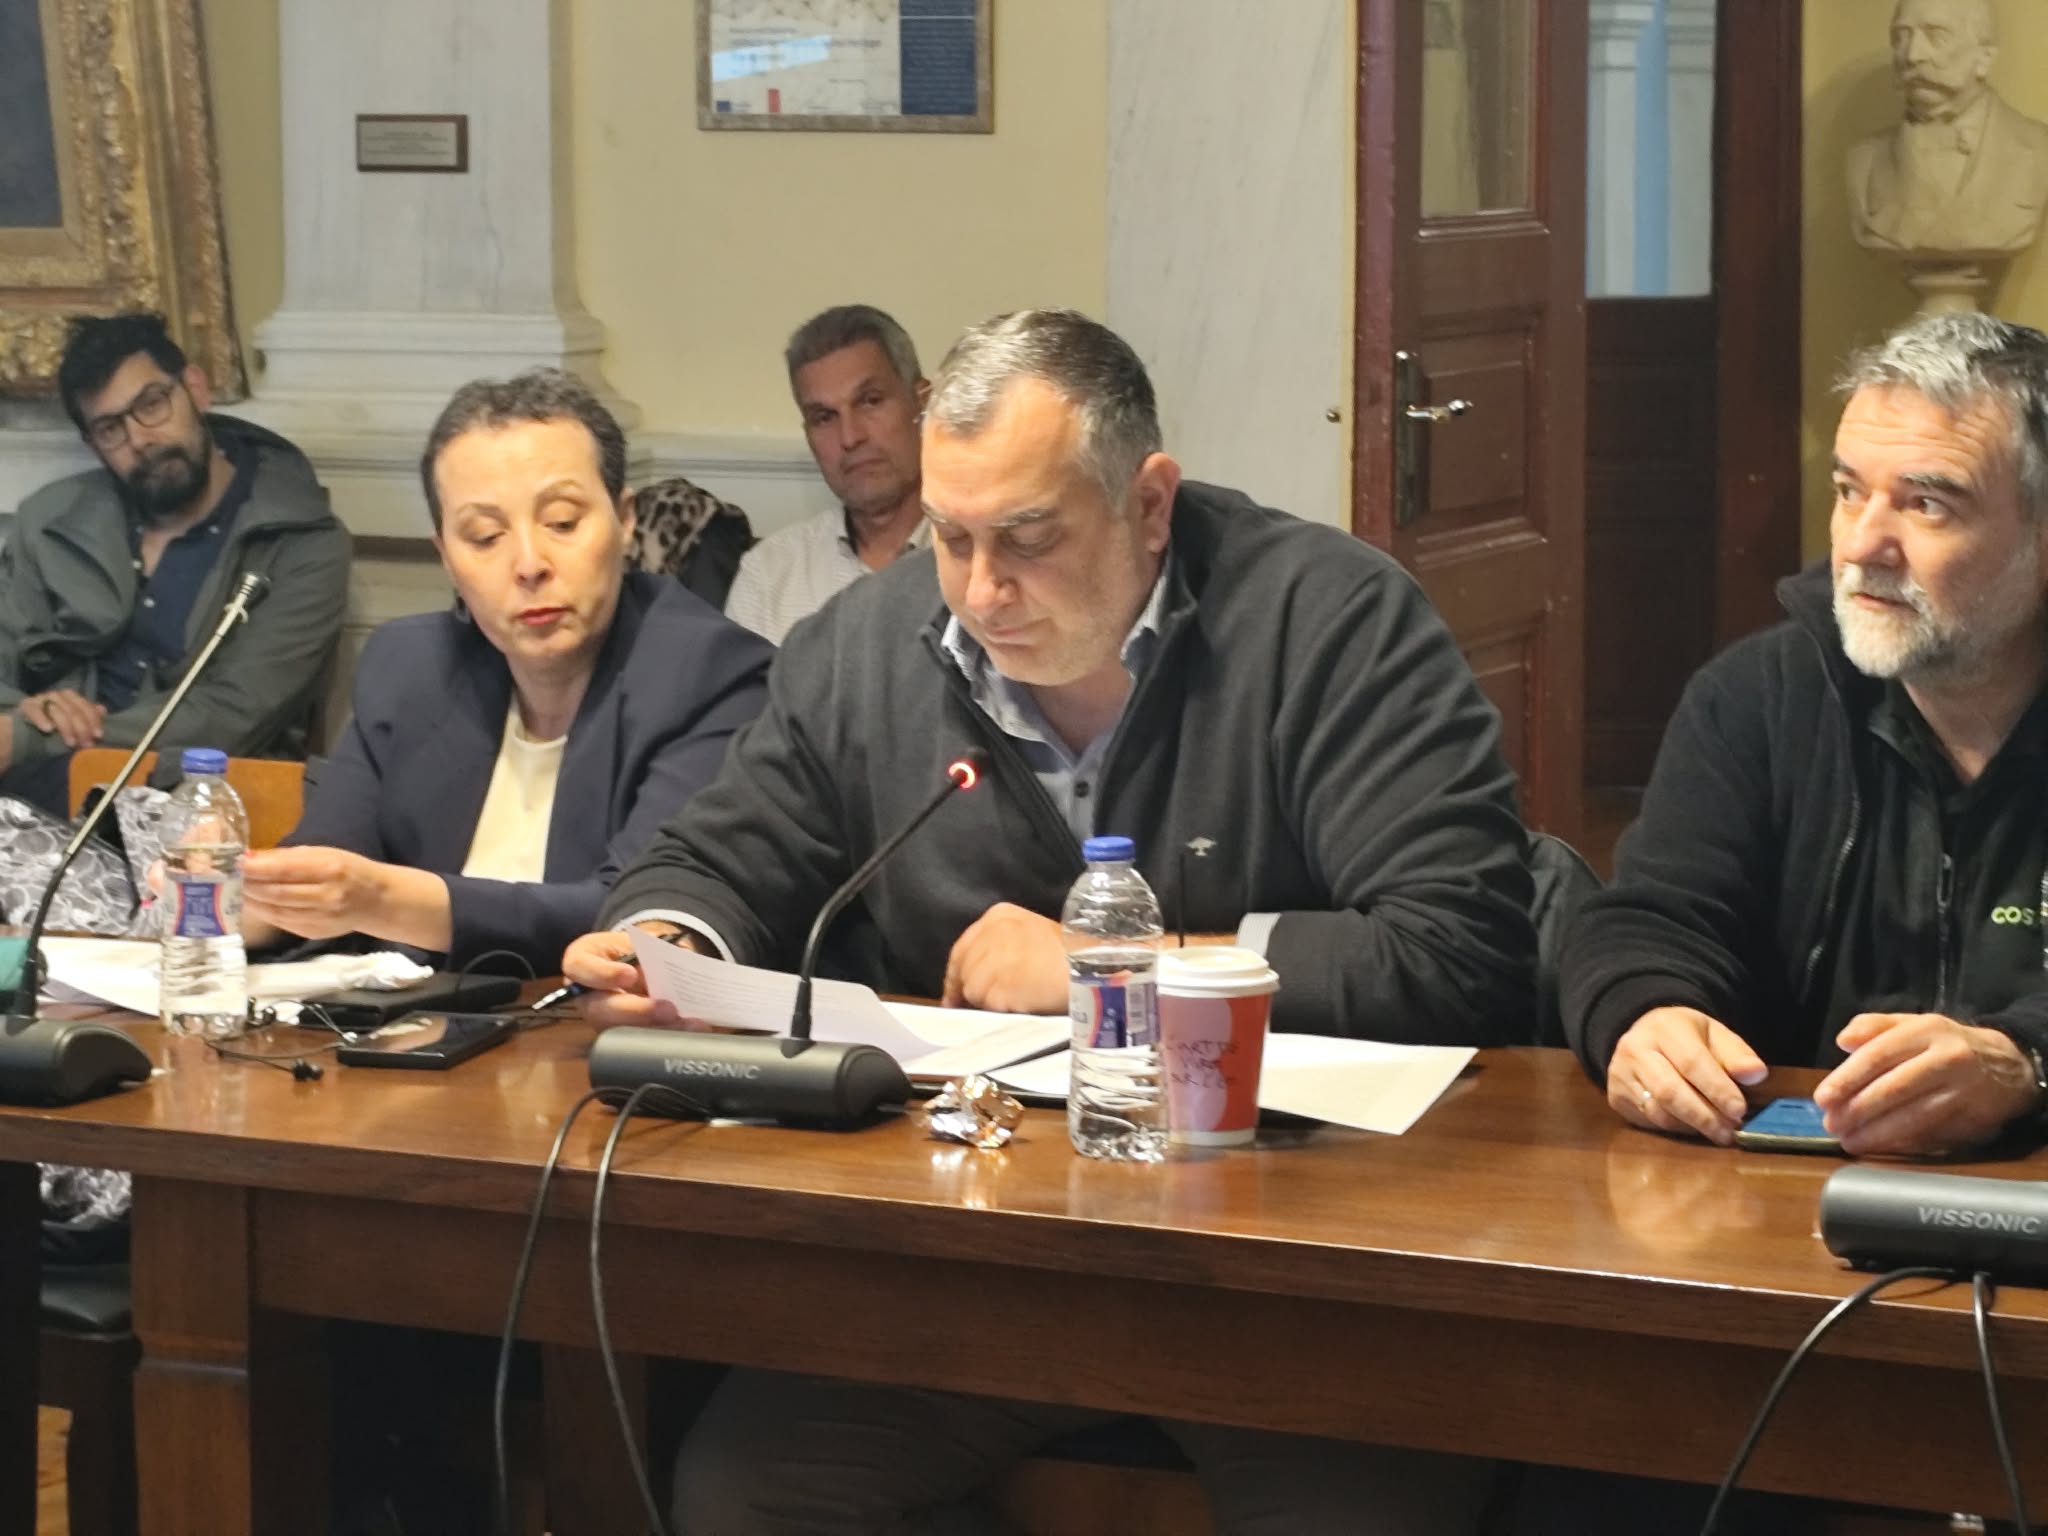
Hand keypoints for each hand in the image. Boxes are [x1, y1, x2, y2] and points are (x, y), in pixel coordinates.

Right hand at [19, 689, 105, 748]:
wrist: (26, 728)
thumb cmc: (54, 725)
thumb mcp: (73, 722)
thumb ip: (87, 716)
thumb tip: (103, 710)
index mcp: (70, 696)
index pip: (85, 706)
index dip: (94, 720)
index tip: (98, 735)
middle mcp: (57, 695)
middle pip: (73, 710)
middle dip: (82, 728)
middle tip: (85, 743)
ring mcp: (41, 699)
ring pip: (58, 711)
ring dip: (66, 728)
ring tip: (71, 743)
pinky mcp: (27, 705)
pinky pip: (36, 711)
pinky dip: (43, 719)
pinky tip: (49, 729)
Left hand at [239, 846, 392, 939]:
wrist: (377, 901)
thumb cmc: (349, 869)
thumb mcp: (324, 853)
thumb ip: (286, 857)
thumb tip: (249, 858)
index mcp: (330, 869)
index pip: (284, 871)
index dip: (255, 869)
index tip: (233, 864)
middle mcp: (325, 896)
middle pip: (276, 893)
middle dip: (248, 886)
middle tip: (226, 879)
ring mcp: (319, 918)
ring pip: (275, 911)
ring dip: (251, 901)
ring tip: (233, 892)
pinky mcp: (312, 932)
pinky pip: (281, 922)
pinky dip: (263, 912)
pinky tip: (253, 904)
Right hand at [561, 926, 688, 1028]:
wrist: (639, 964)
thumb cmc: (632, 949)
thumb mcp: (638, 940)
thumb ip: (652, 949)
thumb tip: (681, 959)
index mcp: (580, 962)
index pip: (581, 968)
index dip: (603, 974)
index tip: (629, 974)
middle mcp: (586, 996)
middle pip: (602, 1010)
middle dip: (638, 1011)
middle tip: (668, 1009)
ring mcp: (602, 1020)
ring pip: (624, 1031)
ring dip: (659, 1029)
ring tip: (690, 1022)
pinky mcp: (621, 1034)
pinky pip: (642, 1039)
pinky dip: (668, 1034)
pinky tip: (690, 1028)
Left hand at [942, 902, 1067, 1013]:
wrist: (1091, 969)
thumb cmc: (1072, 954)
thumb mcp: (1034, 932)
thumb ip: (1005, 945)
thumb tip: (985, 973)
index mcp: (998, 916)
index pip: (963, 948)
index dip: (958, 973)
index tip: (954, 992)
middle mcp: (989, 933)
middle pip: (963, 969)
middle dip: (967, 989)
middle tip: (976, 1007)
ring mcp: (990, 961)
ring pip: (972, 990)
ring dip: (985, 1002)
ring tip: (1011, 1004)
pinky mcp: (995, 988)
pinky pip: (987, 1007)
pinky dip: (998, 1012)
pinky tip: (1016, 1009)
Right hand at [1606, 1006, 1768, 1144]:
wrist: (1644, 1034)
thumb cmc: (1686, 1037)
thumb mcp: (1715, 1035)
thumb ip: (1737, 1055)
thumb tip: (1756, 1075)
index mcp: (1664, 1027)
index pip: (1692, 1062)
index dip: (1717, 1089)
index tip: (1739, 1110)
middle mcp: (1635, 1049)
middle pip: (1669, 1091)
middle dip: (1704, 1116)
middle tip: (1730, 1131)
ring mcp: (1620, 1074)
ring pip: (1657, 1111)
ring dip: (1692, 1127)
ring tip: (1718, 1132)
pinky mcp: (1615, 1096)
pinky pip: (1647, 1121)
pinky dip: (1675, 1129)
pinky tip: (1694, 1128)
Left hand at [1814, 1013, 2040, 1155]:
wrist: (2009, 1065)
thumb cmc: (1945, 1045)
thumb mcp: (1912, 1024)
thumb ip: (1874, 1027)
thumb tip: (1843, 1041)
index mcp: (1926, 1031)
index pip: (1879, 1055)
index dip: (1847, 1079)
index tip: (1823, 1099)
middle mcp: (1947, 1059)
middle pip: (1894, 1088)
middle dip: (1857, 1111)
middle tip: (1832, 1125)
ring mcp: (1963, 1090)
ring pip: (1914, 1116)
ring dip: (1877, 1133)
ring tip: (1851, 1141)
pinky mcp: (1975, 1118)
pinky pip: (1934, 1135)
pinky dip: (1904, 1144)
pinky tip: (1883, 1147)